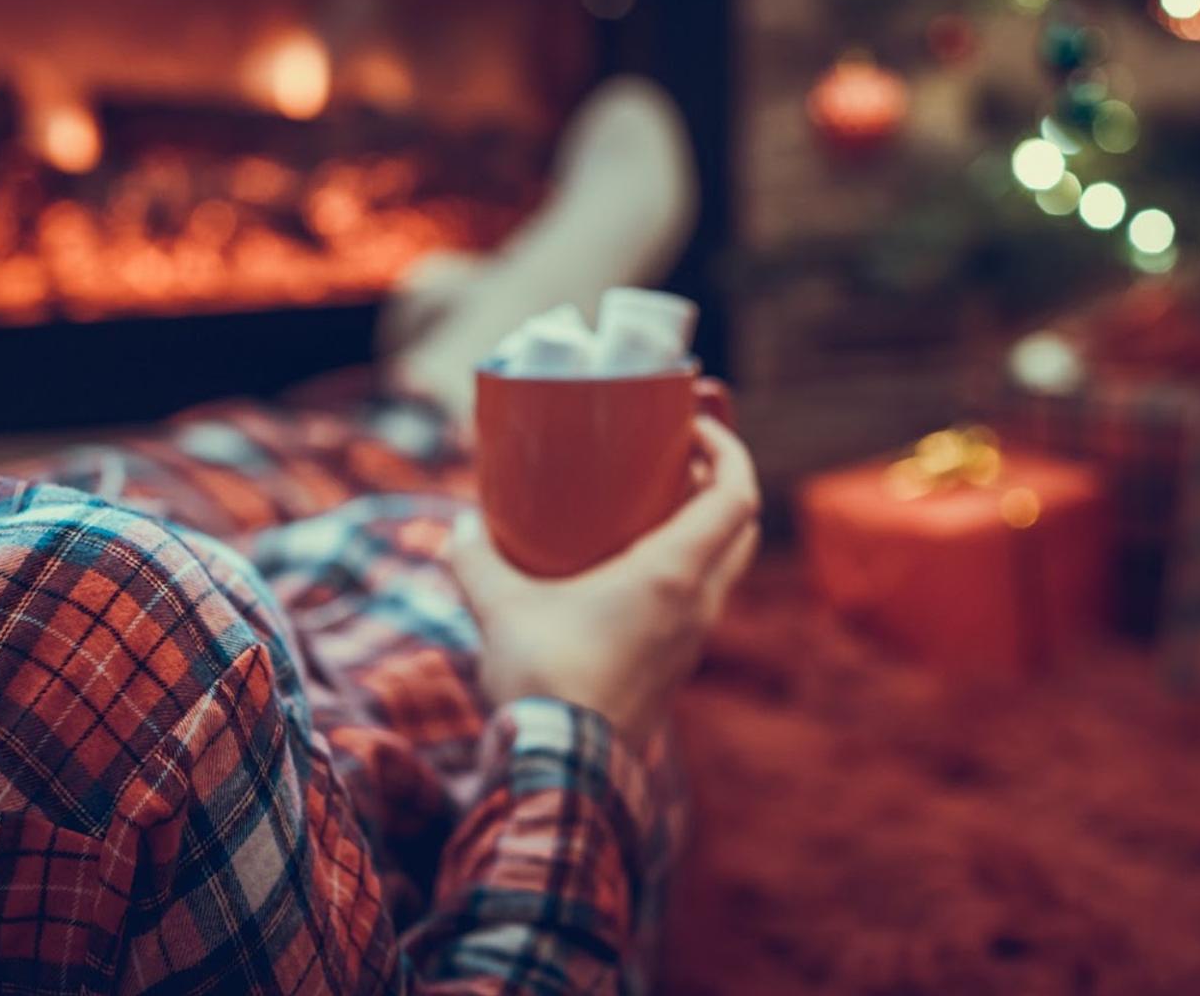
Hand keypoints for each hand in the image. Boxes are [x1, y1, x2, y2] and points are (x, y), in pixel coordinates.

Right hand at [451, 417, 758, 746]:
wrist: (562, 771)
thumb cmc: (543, 680)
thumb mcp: (500, 606)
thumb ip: (475, 558)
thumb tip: (460, 526)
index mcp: (674, 574)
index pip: (737, 496)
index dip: (729, 450)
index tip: (695, 428)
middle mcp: (699, 605)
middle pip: (740, 528)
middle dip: (718, 485)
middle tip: (673, 463)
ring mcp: (692, 641)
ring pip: (723, 569)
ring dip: (701, 531)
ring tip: (648, 510)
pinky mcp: (676, 668)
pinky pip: (698, 604)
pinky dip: (682, 573)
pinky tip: (627, 573)